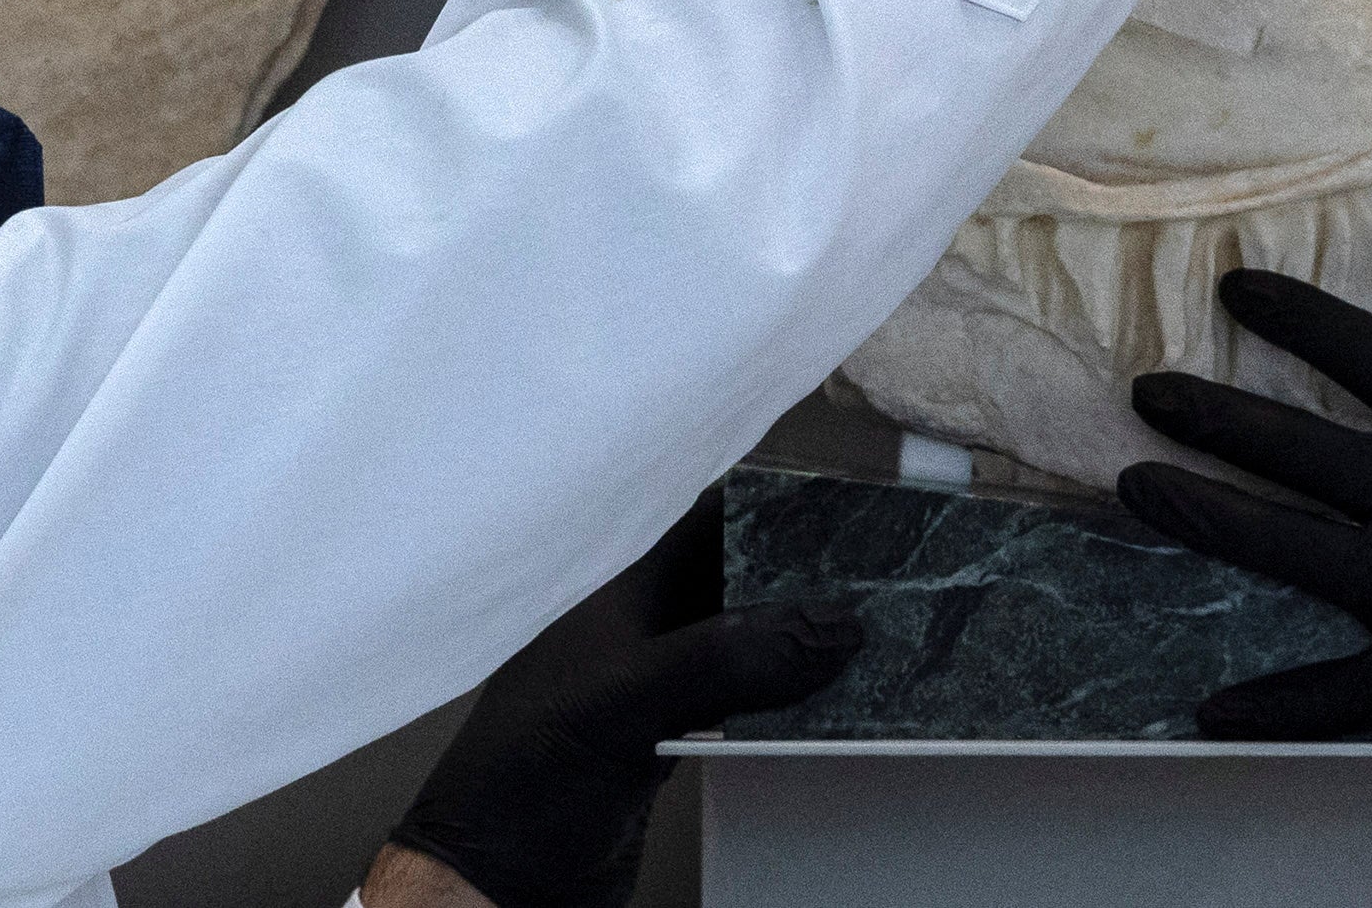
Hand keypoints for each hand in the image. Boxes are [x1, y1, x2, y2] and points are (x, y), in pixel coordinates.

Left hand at [382, 494, 859, 907]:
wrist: (490, 884)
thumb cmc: (519, 783)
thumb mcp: (623, 702)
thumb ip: (723, 658)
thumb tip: (832, 622)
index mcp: (614, 592)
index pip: (703, 521)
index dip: (770, 504)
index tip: (846, 502)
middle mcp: (637, 632)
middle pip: (734, 580)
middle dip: (800, 574)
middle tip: (880, 570)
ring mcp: (653, 690)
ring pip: (743, 645)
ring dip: (798, 643)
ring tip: (872, 631)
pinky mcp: (667, 748)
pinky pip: (741, 707)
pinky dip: (785, 702)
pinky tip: (827, 703)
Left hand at [1114, 265, 1371, 738]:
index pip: (1364, 355)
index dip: (1297, 320)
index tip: (1234, 289)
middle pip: (1291, 447)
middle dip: (1213, 414)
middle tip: (1143, 388)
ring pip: (1279, 548)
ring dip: (1203, 516)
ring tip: (1128, 489)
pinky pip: (1334, 695)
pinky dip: (1274, 706)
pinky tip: (1207, 716)